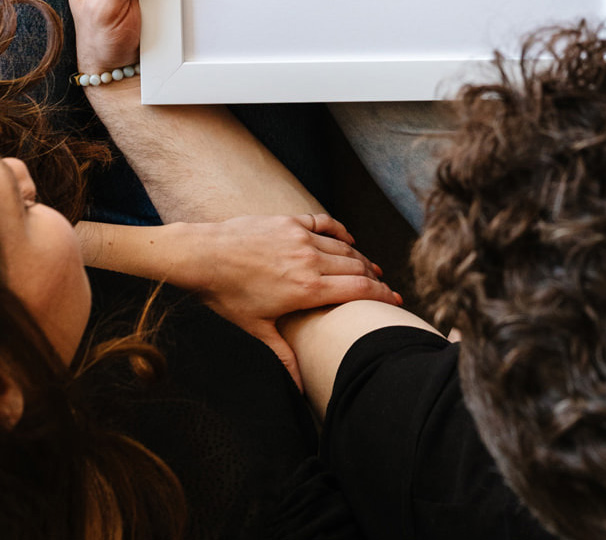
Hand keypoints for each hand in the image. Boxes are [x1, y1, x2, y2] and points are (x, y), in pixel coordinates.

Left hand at [186, 213, 400, 389]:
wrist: (203, 256)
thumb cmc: (227, 295)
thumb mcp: (256, 328)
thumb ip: (285, 355)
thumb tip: (300, 390)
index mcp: (308, 288)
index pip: (359, 290)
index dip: (383, 296)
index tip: (396, 301)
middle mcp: (311, 260)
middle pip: (357, 268)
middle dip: (375, 280)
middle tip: (385, 290)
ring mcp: (302, 237)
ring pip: (344, 247)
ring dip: (360, 259)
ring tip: (369, 270)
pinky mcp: (291, 221)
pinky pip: (326, 224)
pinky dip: (342, 232)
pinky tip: (349, 239)